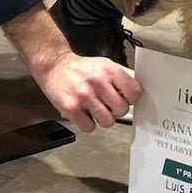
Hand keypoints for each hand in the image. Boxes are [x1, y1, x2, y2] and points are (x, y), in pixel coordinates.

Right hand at [2, 3, 142, 132]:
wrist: (55, 65)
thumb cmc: (81, 68)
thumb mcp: (105, 65)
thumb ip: (121, 78)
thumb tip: (137, 94)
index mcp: (110, 70)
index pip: (134, 92)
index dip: (131, 99)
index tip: (125, 99)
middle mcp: (98, 82)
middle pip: (122, 110)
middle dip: (116, 110)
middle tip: (107, 105)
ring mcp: (84, 96)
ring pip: (107, 121)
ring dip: (102, 118)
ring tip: (95, 109)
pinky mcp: (71, 108)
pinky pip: (90, 127)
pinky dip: (88, 124)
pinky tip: (84, 113)